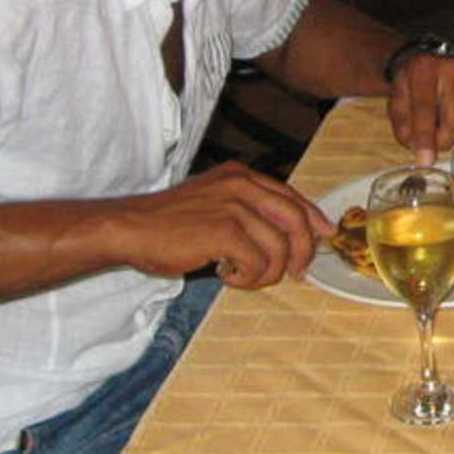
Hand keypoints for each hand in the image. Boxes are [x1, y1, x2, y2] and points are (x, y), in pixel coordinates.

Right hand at [116, 162, 333, 288]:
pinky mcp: (224, 231)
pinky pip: (258, 263)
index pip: (291, 196)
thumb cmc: (167, 224)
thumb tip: (286, 238)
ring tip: (244, 277)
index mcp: (241, 176)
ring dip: (268, 272)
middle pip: (295, 220)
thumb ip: (247, 211)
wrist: (128, 228)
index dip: (313, 219)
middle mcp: (241, 185)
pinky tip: (226, 276)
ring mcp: (233, 206)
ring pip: (279, 247)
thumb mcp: (213, 203)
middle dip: (302, 251)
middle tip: (297, 273)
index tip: (325, 236)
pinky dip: (248, 278)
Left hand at [387, 54, 453, 161]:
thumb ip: (403, 123)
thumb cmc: (412, 81)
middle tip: (433, 145)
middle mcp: (452, 69)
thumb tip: (414, 148)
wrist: (430, 58)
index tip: (424, 161)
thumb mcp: (397, 98)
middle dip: (444, 142)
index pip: (425, 108)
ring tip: (442, 130)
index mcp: (424, 69)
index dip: (425, 138)